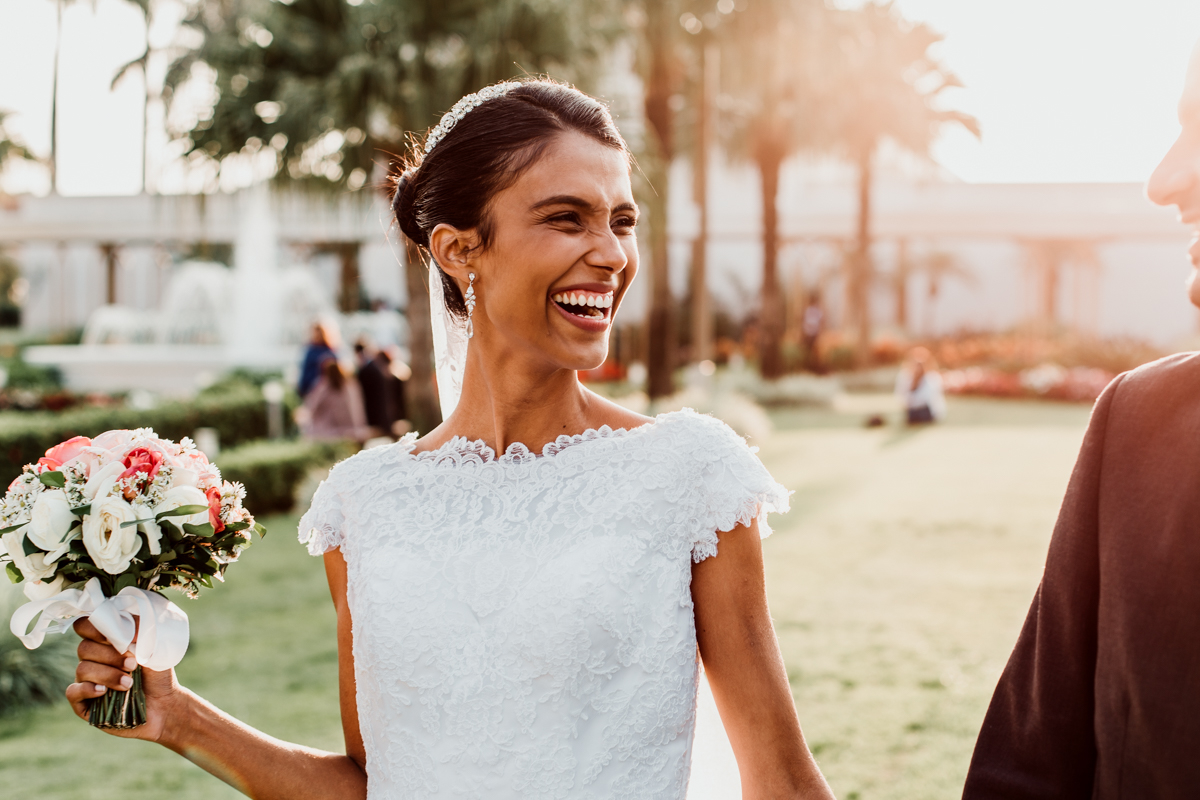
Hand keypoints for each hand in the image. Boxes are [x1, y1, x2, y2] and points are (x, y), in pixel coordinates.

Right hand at [65, 616, 183, 742]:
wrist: (165, 705)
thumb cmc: (159, 674)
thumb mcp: (155, 647)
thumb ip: (139, 630)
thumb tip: (124, 624)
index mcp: (106, 641)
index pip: (86, 625)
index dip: (95, 627)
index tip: (118, 636)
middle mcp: (93, 659)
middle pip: (84, 648)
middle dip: (110, 656)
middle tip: (133, 665)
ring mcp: (86, 680)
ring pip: (82, 669)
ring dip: (108, 674)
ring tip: (129, 683)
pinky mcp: (83, 703)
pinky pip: (73, 692)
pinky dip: (87, 689)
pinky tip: (104, 691)